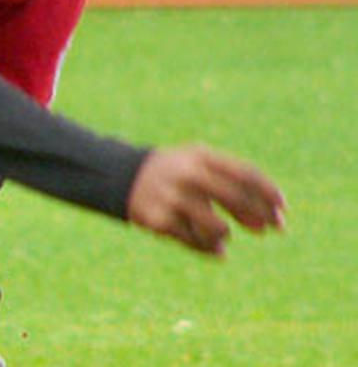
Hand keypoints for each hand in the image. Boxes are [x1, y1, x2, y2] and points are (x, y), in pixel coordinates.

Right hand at [128, 146, 286, 255]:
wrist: (124, 177)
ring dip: (226, 233)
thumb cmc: (176, 172)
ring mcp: (172, 198)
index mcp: (201, 157)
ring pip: (217, 228)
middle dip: (259, 215)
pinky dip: (210, 248)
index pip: (244, 173)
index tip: (283, 209)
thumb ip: (233, 187)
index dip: (268, 192)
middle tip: (270, 229)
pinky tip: (217, 250)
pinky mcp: (158, 221)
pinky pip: (195, 242)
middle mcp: (187, 175)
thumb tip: (267, 222)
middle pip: (236, 198)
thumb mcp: (200, 166)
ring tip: (223, 233)